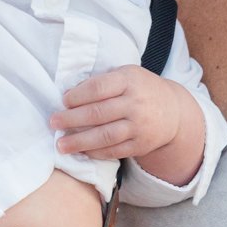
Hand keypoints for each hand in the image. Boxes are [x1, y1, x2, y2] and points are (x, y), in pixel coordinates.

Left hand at [52, 65, 188, 161]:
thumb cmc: (141, 89)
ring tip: (61, 145)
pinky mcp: (141, 145)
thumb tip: (70, 93)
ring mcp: (139, 126)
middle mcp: (135, 104)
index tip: (63, 100)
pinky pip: (114, 151)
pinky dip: (95, 152)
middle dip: (71, 119)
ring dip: (79, 142)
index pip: (98, 88)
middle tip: (53, 122)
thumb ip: (103, 81)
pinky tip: (81, 151)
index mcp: (129, 80)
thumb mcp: (127, 74)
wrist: (173, 111)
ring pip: (105, 136)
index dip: (77, 96)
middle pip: (98, 113)